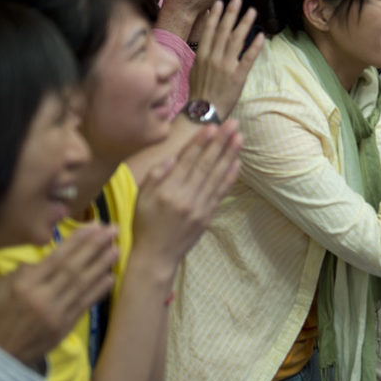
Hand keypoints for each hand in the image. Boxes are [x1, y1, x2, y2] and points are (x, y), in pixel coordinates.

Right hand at [0, 225, 117, 365]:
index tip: (94, 226)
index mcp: (25, 285)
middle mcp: (43, 297)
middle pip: (74, 268)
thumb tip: (47, 259)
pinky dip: (98, 290)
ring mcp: (56, 313)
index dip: (77, 241)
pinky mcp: (65, 327)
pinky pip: (84, 305)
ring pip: (83, 285)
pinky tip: (110, 277)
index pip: (57, 258)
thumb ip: (23, 271)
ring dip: (102, 266)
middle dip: (95, 247)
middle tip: (113, 230)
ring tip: (117, 249)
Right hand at [132, 120, 242, 272]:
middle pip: (206, 165)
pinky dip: (230, 177)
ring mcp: (199, 207)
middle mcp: (186, 198)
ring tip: (239, 138)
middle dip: (220, 142)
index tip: (211, 126)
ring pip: (217, 176)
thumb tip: (174, 157)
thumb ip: (156, 176)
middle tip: (232, 124)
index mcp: (167, 191)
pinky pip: (221, 193)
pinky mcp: (208, 215)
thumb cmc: (145, 224)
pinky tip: (237, 163)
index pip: (188, 161)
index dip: (201, 142)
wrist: (156, 255)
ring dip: (230, 155)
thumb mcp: (141, 198)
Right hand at [189, 0, 264, 118]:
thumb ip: (202, 54)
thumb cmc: (199, 92)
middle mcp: (214, 58)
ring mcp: (226, 67)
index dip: (215, 15)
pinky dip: (254, 47)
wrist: (203, 111)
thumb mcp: (195, 70)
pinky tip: (261, 36)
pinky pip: (248, 58)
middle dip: (231, 13)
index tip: (220, 2)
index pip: (210, 31)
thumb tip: (206, 40)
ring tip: (252, 11)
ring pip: (237, 40)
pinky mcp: (238, 77)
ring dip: (245, 24)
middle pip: (224, 31)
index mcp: (202, 56)